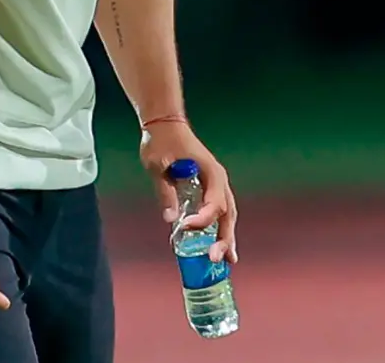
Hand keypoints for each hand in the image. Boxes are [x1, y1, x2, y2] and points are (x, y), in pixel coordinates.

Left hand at [139, 119, 237, 264]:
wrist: (165, 123)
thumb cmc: (161, 140)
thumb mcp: (157, 163)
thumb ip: (165, 190)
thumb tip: (170, 219)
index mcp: (211, 171)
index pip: (213, 203)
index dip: (202, 219)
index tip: (184, 226)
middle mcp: (218, 179)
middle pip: (227, 213)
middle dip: (224, 237)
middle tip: (215, 258)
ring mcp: (215, 184)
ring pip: (227, 214)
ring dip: (227, 236)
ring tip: (227, 260)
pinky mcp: (208, 187)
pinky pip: (218, 211)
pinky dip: (220, 229)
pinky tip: (219, 247)